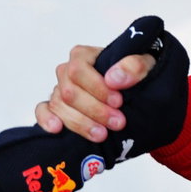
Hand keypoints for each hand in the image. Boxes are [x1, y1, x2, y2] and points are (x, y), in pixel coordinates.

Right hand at [36, 17, 184, 152]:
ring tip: (102, 135)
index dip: (96, 88)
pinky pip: (42, 111)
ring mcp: (60, 91)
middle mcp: (68, 72)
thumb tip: (114, 78)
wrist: (141, 93)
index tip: (119, 101)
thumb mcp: (148, 64)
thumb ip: (135, 65)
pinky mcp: (57, 109)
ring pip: (59, 106)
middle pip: (69, 92)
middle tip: (118, 122)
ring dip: (80, 122)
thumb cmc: (140, 74)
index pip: (79, 70)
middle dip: (94, 110)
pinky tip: (57, 130)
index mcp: (84, 56)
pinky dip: (47, 120)